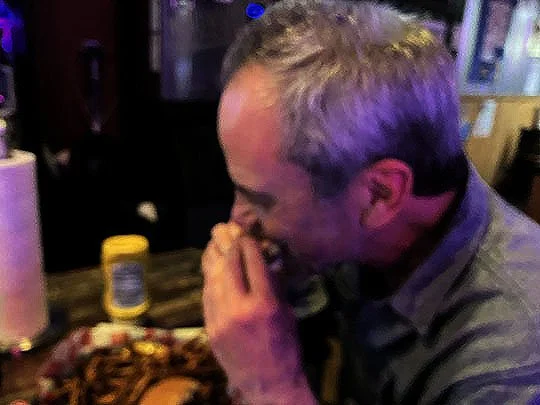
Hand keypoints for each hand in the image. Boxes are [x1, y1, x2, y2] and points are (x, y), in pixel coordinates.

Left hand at [202, 224, 316, 403]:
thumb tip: (264, 257)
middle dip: (227, 242)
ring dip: (214, 255)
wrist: (267, 383)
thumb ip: (273, 284)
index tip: (245, 231)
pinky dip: (209, 276)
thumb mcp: (286, 312)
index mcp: (264, 303)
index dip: (247, 242)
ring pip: (213, 277)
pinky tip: (211, 265)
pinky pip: (206, 294)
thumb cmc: (285, 347)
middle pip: (229, 264)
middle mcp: (239, 307)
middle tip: (224, 227)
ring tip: (214, 239)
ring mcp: (220, 318)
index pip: (252, 261)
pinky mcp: (209, 327)